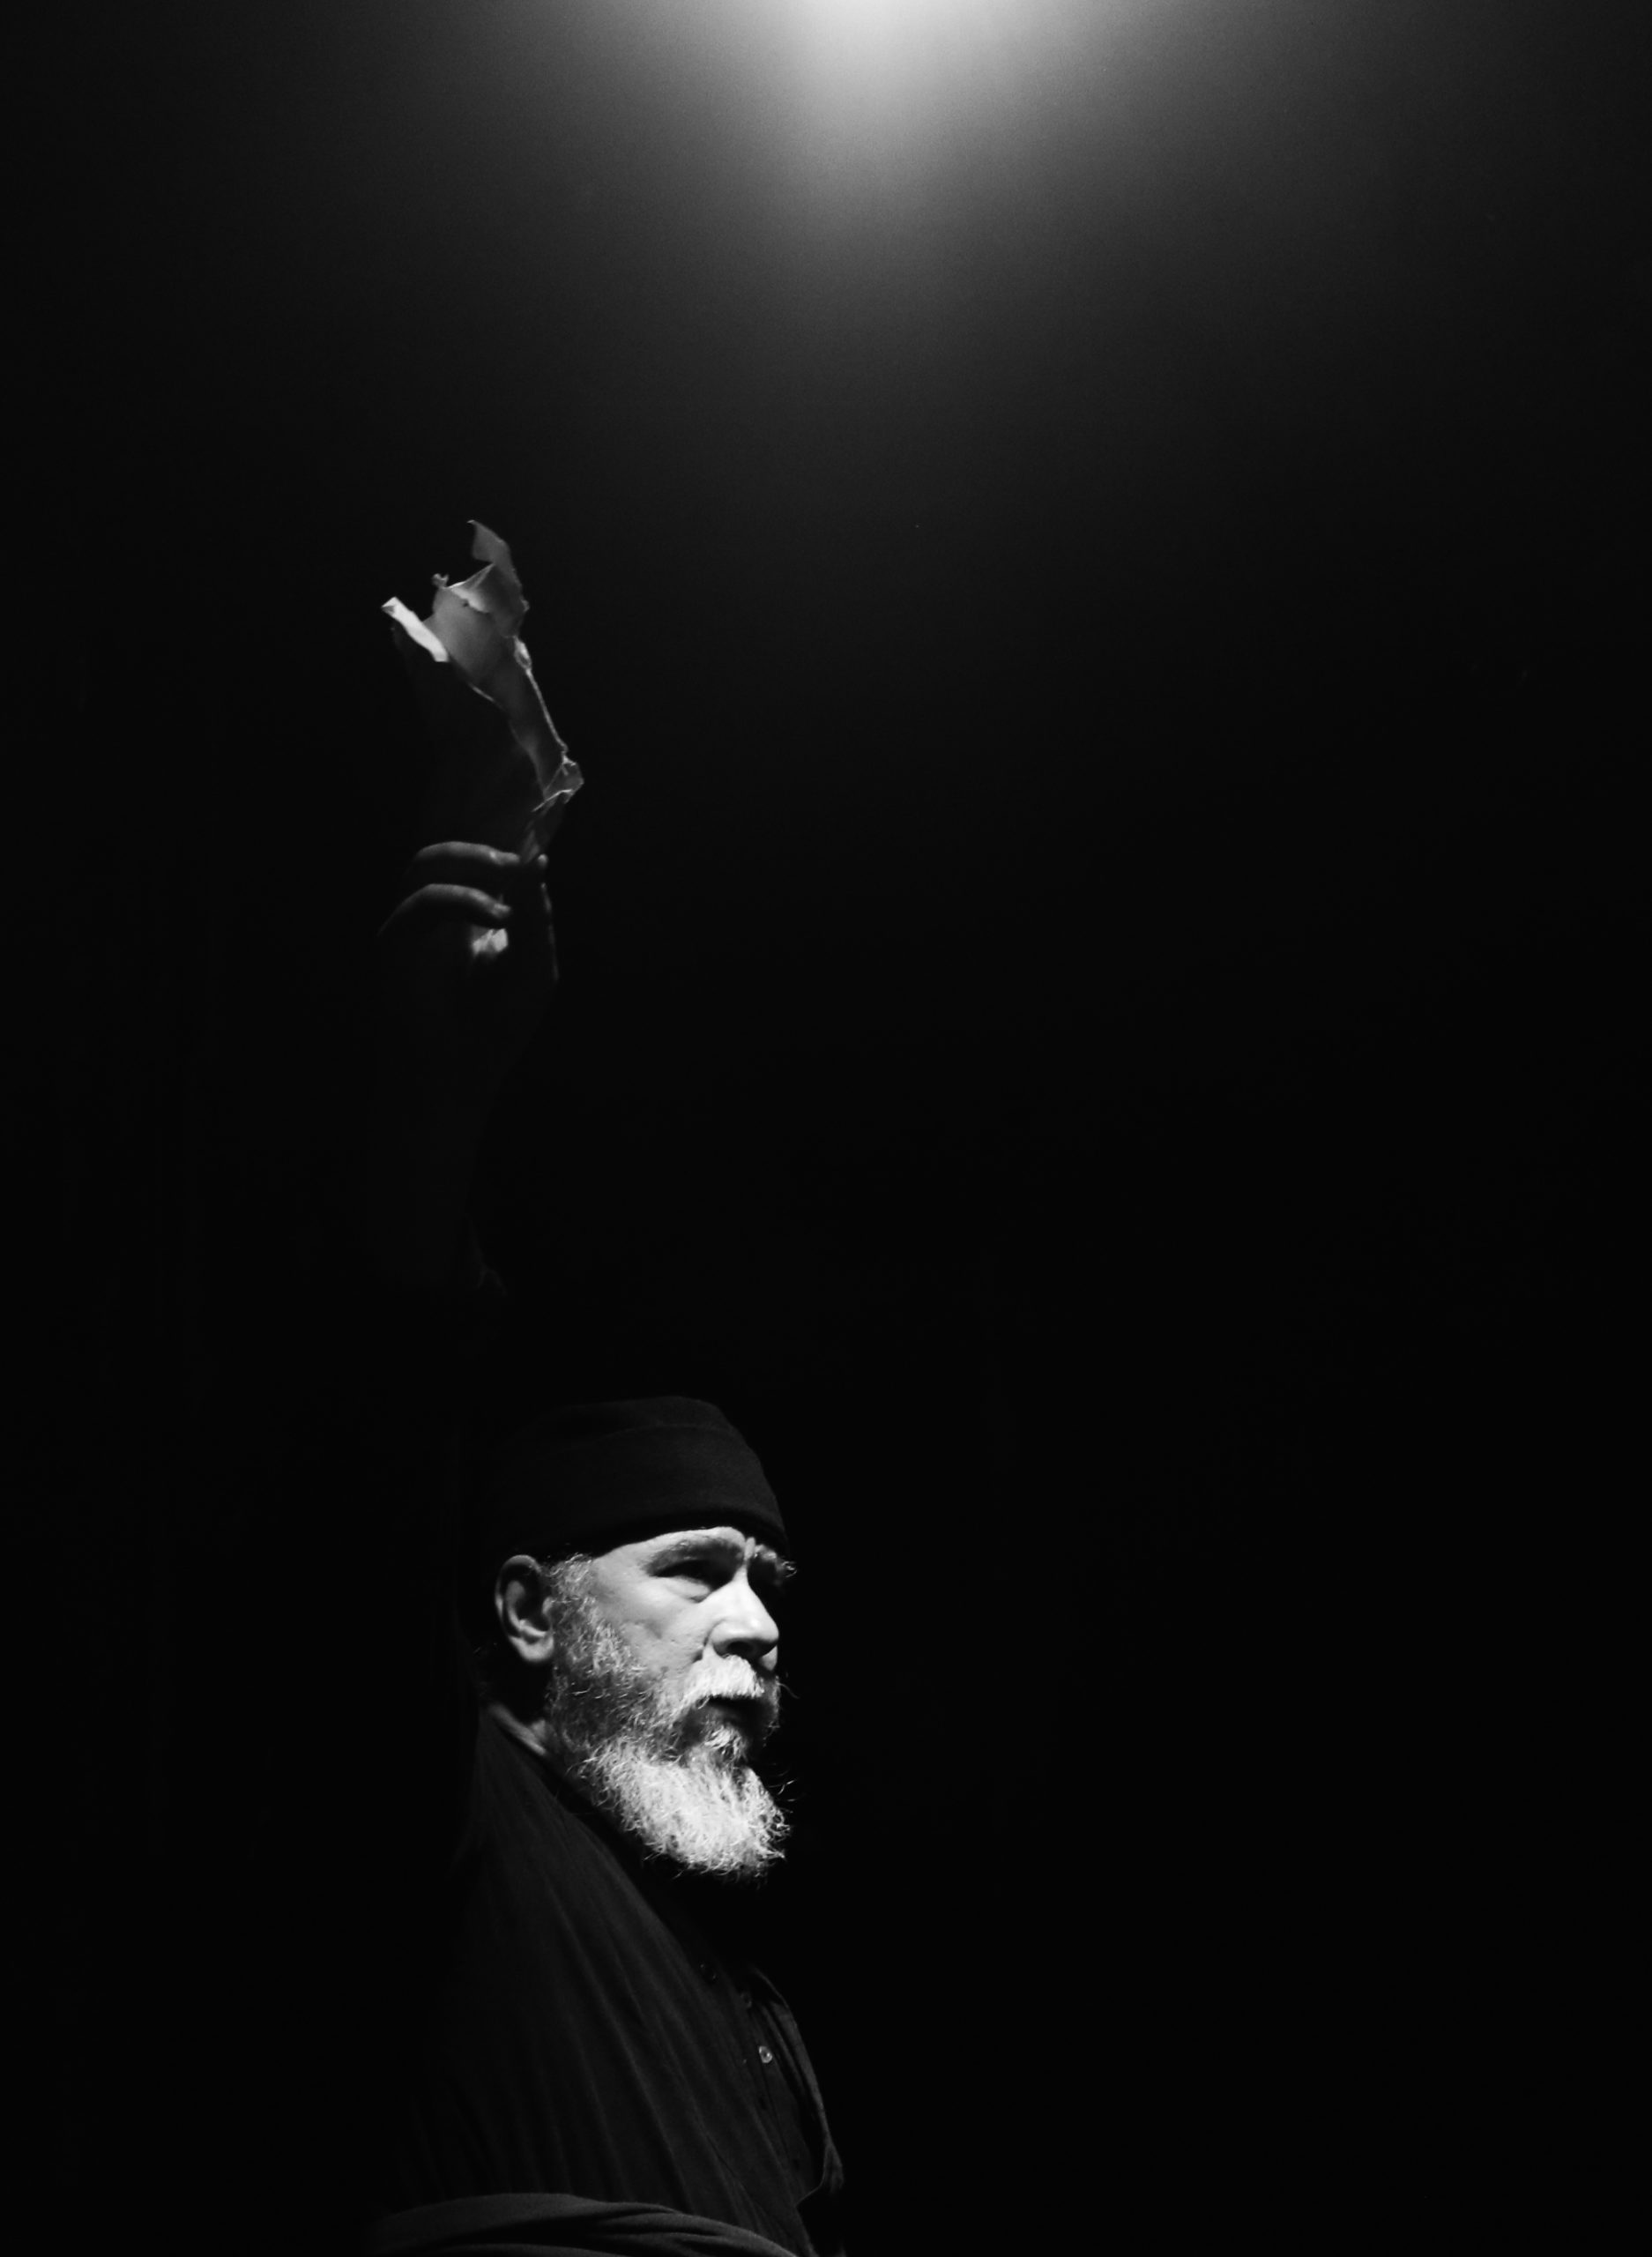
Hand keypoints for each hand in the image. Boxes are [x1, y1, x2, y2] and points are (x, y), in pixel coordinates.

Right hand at [369, 841, 557, 1114]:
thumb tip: (536, 861)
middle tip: (517, 865)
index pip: (473, 858)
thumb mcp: (533, 969)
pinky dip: (460, 901)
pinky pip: (418, 904)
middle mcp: (436, 913)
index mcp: (470, 913)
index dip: (493, 837)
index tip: (528, 816)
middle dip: (485, 848)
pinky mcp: (394, 946)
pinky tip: (496, 918)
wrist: (458, 1080)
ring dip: (472, 864)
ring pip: (424, 862)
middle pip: (444, 847)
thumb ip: (534, 916)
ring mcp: (411, 927)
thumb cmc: (495, 1029)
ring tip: (508, 886)